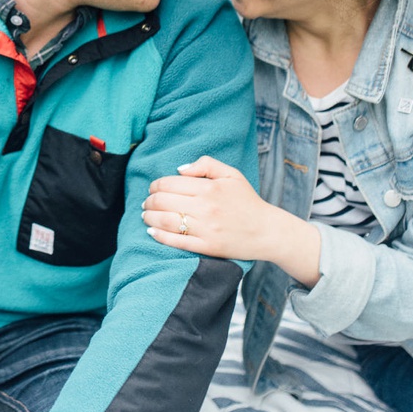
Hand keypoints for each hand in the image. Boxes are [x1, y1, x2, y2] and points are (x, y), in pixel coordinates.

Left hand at [143, 156, 320, 285]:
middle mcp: (206, 208)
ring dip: (149, 218)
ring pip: (166, 221)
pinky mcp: (207, 247)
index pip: (169, 184)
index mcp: (209, 188)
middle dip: (149, 201)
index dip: (155, 185)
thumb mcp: (231, 174)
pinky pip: (177, 241)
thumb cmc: (247, 201)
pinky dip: (160, 236)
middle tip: (146, 203)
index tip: (153, 188)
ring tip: (145, 216)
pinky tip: (151, 232)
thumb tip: (180, 169)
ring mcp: (206, 229)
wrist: (267, 231)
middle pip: (164, 202)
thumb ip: (206, 164)